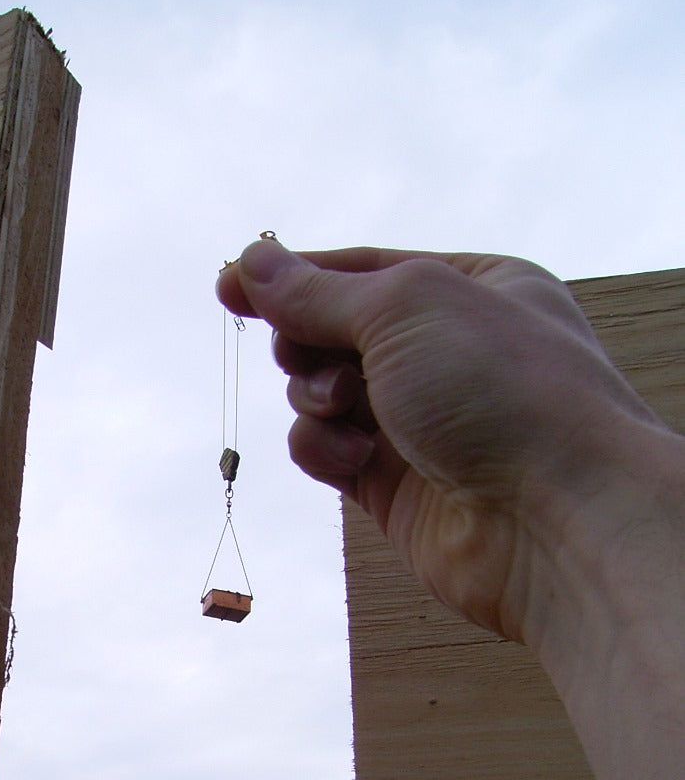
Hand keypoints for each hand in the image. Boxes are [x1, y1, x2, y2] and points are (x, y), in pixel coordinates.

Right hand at [216, 239, 658, 647]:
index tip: (227, 285)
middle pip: (335, 332)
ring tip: (346, 409)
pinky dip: (323, 449)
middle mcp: (449, 353)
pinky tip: (352, 459)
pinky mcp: (395, 487)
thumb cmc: (501, 390)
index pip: (363, 269)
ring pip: (323, 395)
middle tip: (305, 352)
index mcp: (474, 287)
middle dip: (308, 342)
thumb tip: (250, 262)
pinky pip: (328, 451)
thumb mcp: (403, 308)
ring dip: (316, 397)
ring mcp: (422, 422)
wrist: (553, 517)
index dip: (294, 275)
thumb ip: (317, 291)